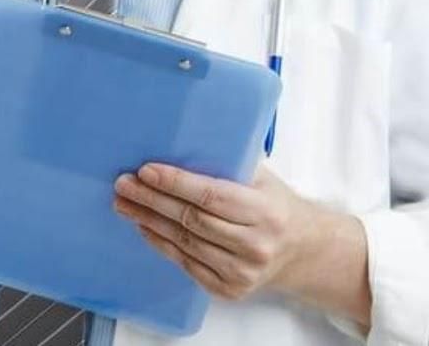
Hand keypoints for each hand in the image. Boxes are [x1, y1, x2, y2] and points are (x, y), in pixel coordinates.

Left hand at [114, 162, 356, 304]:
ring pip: (185, 243)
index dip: (175, 183)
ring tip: (125, 204)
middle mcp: (254, 245)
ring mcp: (242, 272)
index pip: (211, 195)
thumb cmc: (276, 205)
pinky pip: (187, 264)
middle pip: (191, 220)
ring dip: (149, 222)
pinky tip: (145, 227)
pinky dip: (162, 244)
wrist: (304, 251)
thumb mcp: (263, 179)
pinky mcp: (230, 289)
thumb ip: (230, 163)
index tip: (146, 170)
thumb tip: (182, 139)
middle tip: (124, 184)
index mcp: (265, 212)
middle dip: (152, 200)